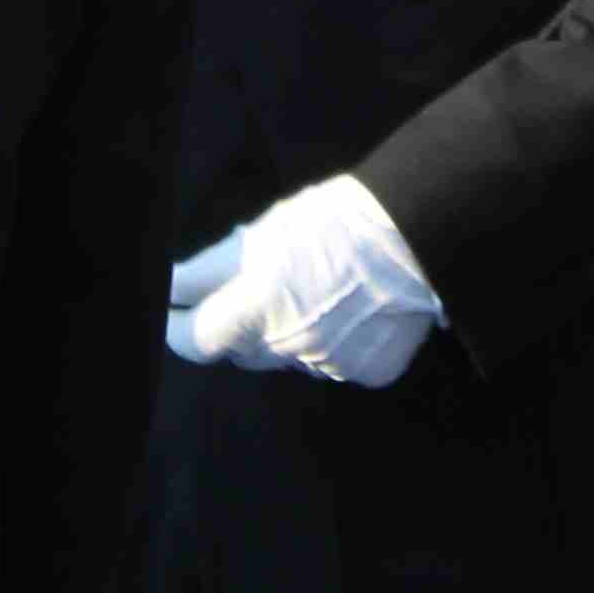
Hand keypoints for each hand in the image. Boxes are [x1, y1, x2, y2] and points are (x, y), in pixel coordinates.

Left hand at [172, 177, 441, 386]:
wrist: (421, 235)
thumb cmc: (338, 220)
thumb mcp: (266, 231)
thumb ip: (214, 268)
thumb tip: (173, 288)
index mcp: (258, 306)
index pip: (194, 340)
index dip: (177, 328)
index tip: (172, 314)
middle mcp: (289, 345)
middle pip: (242, 349)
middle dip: (237, 323)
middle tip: (256, 286)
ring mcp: (330, 365)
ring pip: (288, 357)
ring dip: (287, 332)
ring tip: (316, 288)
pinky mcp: (366, 372)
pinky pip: (333, 364)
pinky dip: (332, 342)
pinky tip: (352, 308)